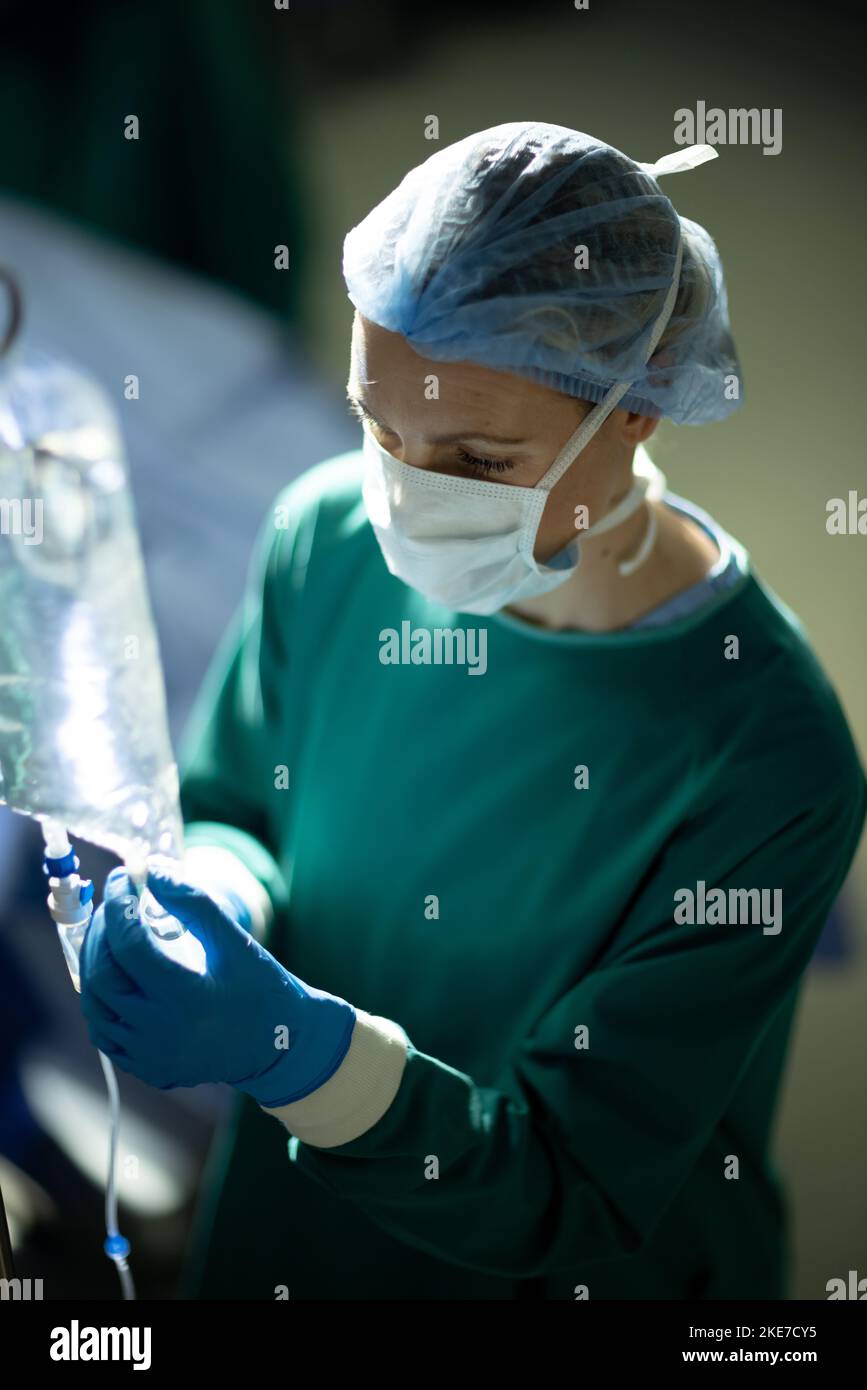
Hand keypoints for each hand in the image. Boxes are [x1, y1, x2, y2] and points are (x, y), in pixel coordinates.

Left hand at [79, 868, 355, 1105]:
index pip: (129, 944)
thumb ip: (194, 902)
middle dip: (100, 930)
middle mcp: (160, 1033)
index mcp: (186, 999)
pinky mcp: (145, 1068)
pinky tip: (116, 973)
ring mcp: (149, 1057)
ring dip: (94, 962)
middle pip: (102, 975)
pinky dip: (101, 997)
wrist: (280, 1046)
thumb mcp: (236, 941)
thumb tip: (152, 871)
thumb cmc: (263, 988)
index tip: (123, 876)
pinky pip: (104, 1030)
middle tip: (115, 903)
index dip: (119, 904)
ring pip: (95, 1004)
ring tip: (112, 933)